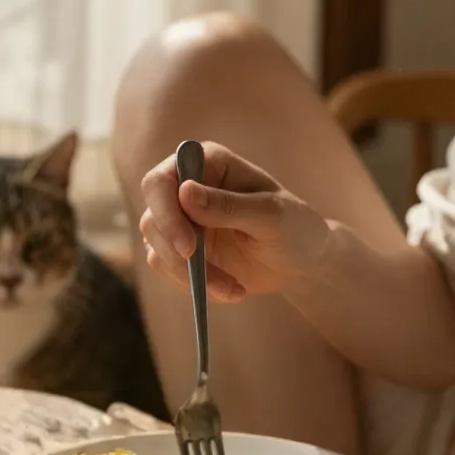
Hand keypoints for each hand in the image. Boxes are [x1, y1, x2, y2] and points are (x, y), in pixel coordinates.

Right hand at [139, 142, 331, 301]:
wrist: (302, 262)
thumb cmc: (294, 227)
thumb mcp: (270, 215)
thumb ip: (229, 205)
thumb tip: (185, 192)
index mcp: (208, 164)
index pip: (162, 180)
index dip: (166, 212)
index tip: (188, 246)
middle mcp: (187, 188)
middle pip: (152, 216)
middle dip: (174, 250)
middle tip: (201, 277)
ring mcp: (182, 220)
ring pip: (156, 246)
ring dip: (189, 274)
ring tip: (231, 288)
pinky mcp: (183, 250)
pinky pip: (168, 269)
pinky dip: (195, 286)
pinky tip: (230, 290)